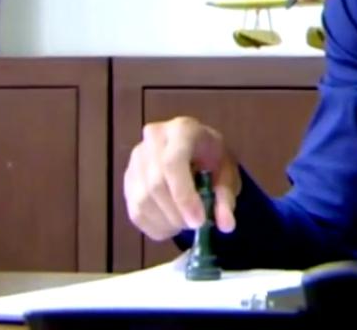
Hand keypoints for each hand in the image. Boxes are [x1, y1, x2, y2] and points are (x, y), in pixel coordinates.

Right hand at [124, 116, 241, 240]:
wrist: (195, 149)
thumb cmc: (212, 158)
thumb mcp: (228, 173)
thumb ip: (226, 197)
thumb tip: (226, 225)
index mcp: (182, 130)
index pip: (173, 163)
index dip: (183, 196)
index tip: (198, 221)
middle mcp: (152, 140)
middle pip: (155, 185)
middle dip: (177, 213)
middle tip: (196, 225)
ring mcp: (136, 159)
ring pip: (143, 201)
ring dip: (167, 221)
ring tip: (186, 222)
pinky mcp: (128, 179)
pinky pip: (136, 212)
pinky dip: (156, 226)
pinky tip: (172, 223)